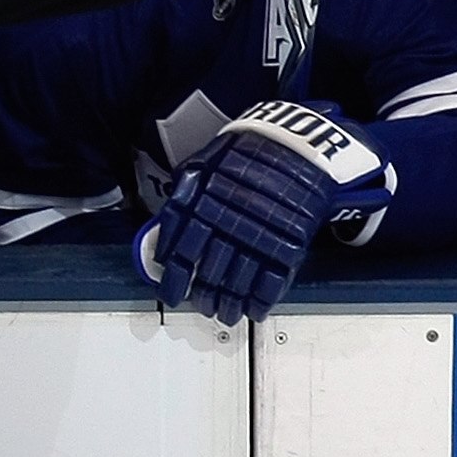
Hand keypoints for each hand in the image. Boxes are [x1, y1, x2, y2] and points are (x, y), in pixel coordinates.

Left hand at [135, 99, 396, 325]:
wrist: (294, 141)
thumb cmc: (243, 151)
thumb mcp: (200, 166)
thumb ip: (181, 202)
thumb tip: (162, 237)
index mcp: (201, 209)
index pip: (180, 255)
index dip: (173, 281)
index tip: (171, 295)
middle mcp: (226, 229)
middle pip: (208, 276)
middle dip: (203, 297)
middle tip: (202, 307)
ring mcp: (258, 239)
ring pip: (237, 284)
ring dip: (229, 305)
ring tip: (226, 315)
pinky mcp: (288, 246)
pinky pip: (272, 282)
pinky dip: (261, 301)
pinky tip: (254, 311)